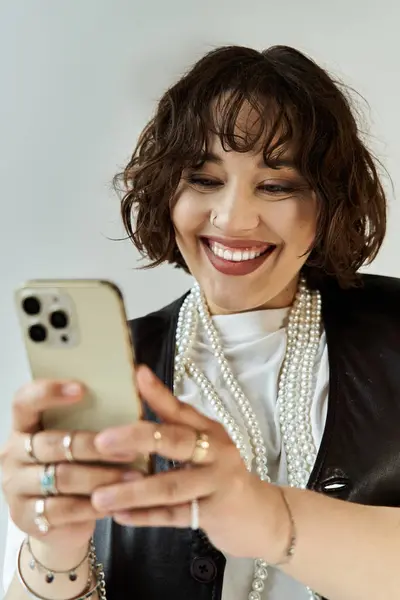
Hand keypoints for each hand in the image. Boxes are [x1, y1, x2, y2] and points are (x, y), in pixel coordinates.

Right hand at [0, 380, 140, 556]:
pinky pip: (63, 509)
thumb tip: (135, 385)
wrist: (59, 519)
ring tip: (133, 477)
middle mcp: (13, 454)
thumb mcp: (76, 442)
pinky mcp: (25, 516)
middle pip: (52, 444)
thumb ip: (91, 419)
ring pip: (62, 477)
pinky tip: (116, 502)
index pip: (25, 401)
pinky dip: (93, 505)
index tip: (82, 389)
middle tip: (131, 449)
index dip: (49, 392)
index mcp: (23, 427)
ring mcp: (15, 486)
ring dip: (102, 477)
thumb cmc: (73, 467)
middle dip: (95, 446)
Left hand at [92, 365, 285, 560]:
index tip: (137, 374)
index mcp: (210, 431)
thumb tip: (137, 408)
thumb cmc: (224, 477)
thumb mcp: (207, 449)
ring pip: (170, 486)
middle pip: (175, 441)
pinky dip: (146, 517)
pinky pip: (174, 517)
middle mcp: (216, 452)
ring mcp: (218, 483)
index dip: (158, 393)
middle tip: (101, 441)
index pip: (181, 409)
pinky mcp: (216, 514)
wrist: (264, 517)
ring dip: (132, 491)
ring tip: (98, 496)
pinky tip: (120, 517)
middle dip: (136, 439)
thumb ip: (177, 431)